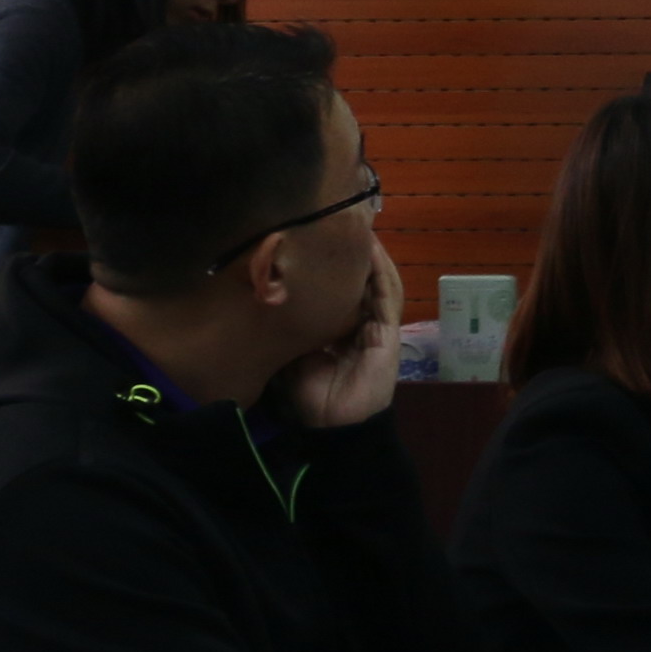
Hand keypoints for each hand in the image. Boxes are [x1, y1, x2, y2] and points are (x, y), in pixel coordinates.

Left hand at [274, 241, 404, 432]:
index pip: (336, 290)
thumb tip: (262, 299)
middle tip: (339, 221)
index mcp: (337, 331)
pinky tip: (373, 251)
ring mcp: (377, 329)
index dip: (331, 266)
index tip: (315, 237)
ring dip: (371, 256)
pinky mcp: (387, 334)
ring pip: (378, 283)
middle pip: (360, 281)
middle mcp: (359, 325)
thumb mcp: (289, 356)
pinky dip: (380, 273)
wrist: (331, 430)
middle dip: (353, 254)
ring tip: (359, 227)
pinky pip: (387, 297)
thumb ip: (284, 330)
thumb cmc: (309, 398)